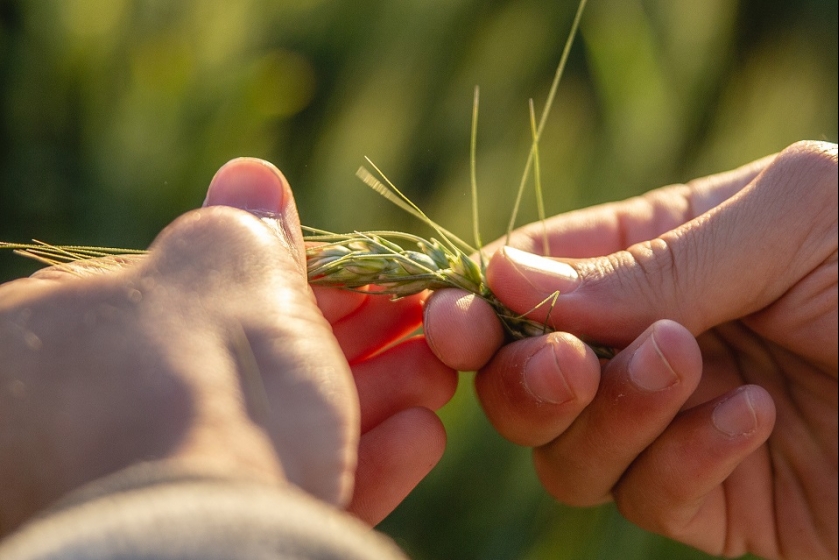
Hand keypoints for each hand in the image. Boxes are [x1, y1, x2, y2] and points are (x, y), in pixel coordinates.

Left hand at [0, 158, 453, 535]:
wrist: (209, 547)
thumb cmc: (207, 377)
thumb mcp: (230, 270)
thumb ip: (247, 226)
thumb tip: (252, 174)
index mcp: (68, 339)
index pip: (202, 295)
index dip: (302, 280)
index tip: (374, 279)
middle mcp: (98, 420)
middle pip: (255, 368)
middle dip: (357, 343)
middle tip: (426, 323)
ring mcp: (155, 485)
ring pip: (284, 436)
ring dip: (375, 400)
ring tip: (440, 375)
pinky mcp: (215, 541)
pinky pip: (290, 495)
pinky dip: (361, 464)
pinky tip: (422, 438)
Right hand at [423, 140, 837, 558]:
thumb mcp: (786, 220)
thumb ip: (646, 262)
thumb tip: (505, 275)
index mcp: (664, 256)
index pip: (539, 276)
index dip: (484, 298)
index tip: (454, 316)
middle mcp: (658, 340)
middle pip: (529, 373)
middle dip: (524, 373)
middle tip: (558, 365)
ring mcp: (679, 426)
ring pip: (571, 445)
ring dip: (609, 414)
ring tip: (683, 367)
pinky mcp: (716, 504)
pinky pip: (648, 496)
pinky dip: (684, 459)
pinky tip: (754, 418)